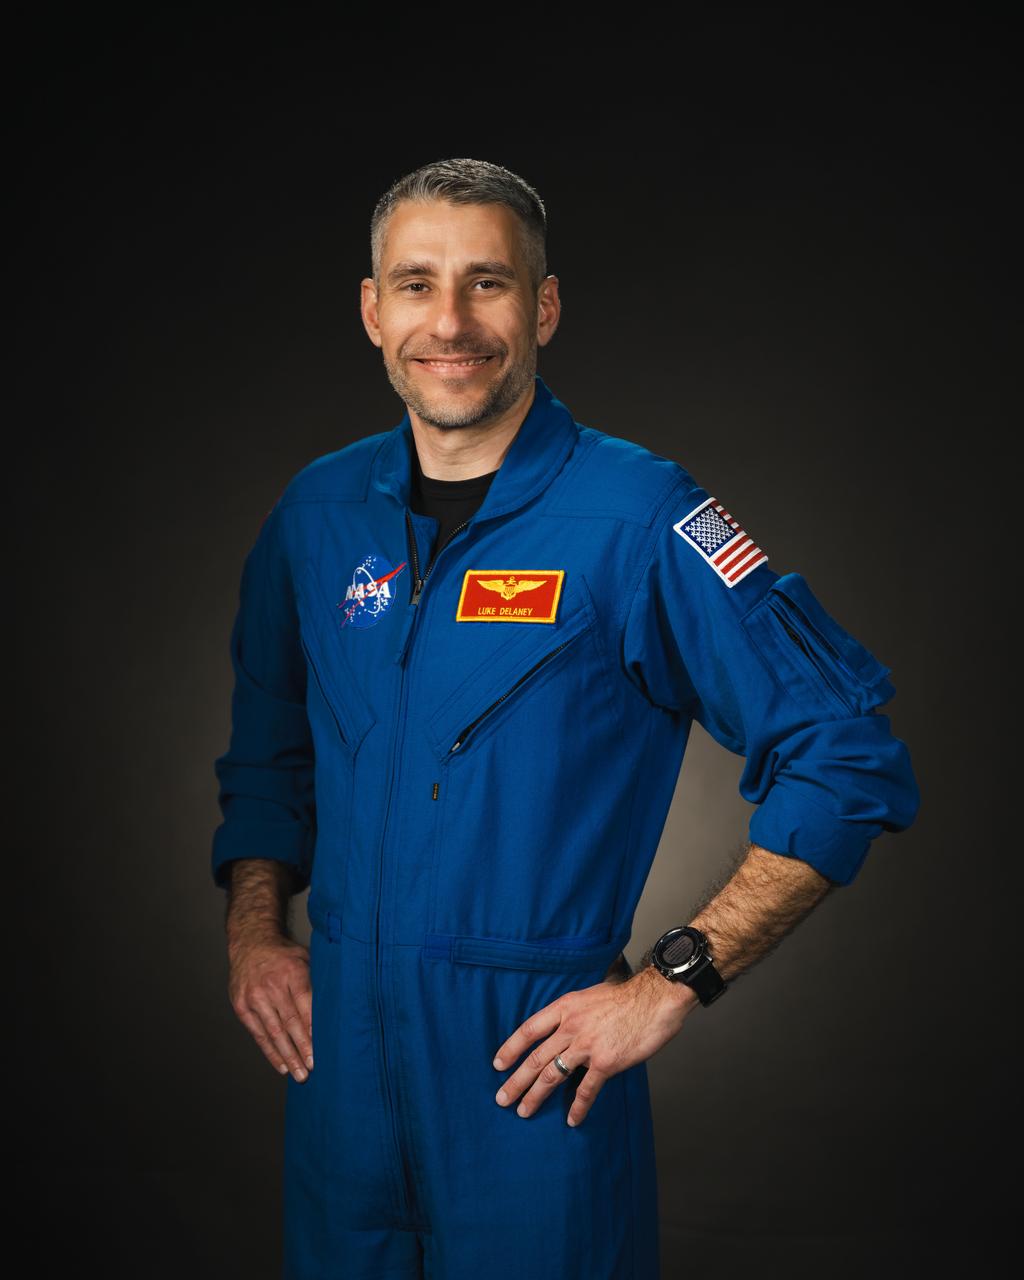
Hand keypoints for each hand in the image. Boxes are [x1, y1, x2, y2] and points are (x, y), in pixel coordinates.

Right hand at [227, 930, 313, 1082]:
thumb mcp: (304, 958)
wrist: (250, 944)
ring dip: (288, 1056)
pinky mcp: (241, 1006)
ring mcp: (254, 997)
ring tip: (299, 1074)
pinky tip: (282, 1065)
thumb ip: (316, 981)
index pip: (304, 1005)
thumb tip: (338, 1006)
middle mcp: (271, 986)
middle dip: (302, 1048)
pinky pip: (258, 1034)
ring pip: (273, 1033)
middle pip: (289, 1023)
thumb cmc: (283, 954)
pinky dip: (270, 1051)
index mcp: (291, 971)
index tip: (320, 1049)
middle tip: (311, 1069)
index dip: (312, 1029)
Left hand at [492, 965, 698, 1125]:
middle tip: (502, 1099)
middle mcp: (570, 1027)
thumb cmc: (627, 995)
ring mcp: (586, 1046)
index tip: (498, 1064)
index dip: (511, 1048)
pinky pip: (586, 1090)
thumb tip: (565, 1024)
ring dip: (535, 1097)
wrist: (654, 999)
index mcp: (564, 1007)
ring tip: (524, 1111)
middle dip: (516, 1081)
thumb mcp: (590, 994)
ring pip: (552, 1076)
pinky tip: (571, 1120)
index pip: (529, 1029)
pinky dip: (577, 1107)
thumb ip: (574, 1011)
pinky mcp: (605, 1063)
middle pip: (535, 1058)